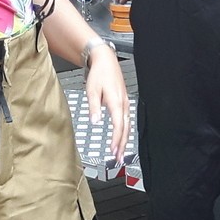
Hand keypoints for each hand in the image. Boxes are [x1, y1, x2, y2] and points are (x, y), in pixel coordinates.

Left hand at [83, 45, 130, 165]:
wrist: (106, 61)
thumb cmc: (99, 74)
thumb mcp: (92, 90)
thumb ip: (94, 107)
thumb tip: (95, 121)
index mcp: (116, 102)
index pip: (118, 125)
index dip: (116, 140)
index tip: (114, 151)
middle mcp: (123, 104)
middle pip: (125, 129)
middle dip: (122, 145)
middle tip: (119, 159)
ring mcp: (125, 103)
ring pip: (127, 126)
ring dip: (124, 140)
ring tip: (121, 153)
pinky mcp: (124, 102)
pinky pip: (127, 120)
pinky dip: (125, 131)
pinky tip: (122, 138)